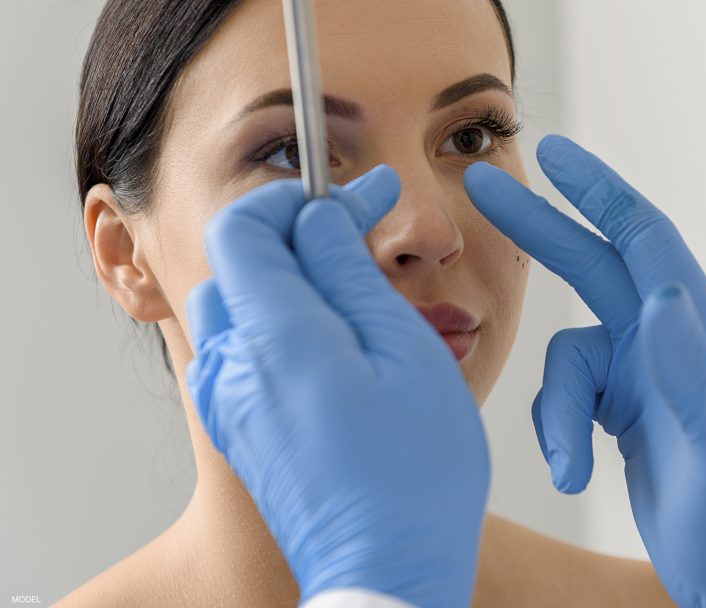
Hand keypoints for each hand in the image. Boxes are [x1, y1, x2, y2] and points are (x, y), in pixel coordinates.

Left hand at [185, 168, 489, 606]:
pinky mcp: (241, 427)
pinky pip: (244, 348)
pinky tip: (336, 342)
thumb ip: (351, 271)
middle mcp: (235, 365)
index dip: (299, 197)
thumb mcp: (403, 351)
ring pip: (241, 302)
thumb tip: (321, 216)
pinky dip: (282, 321)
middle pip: (241, 260)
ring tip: (356, 292)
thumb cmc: (413, 474)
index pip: (247, 226)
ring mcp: (231, 400)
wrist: (387, 572)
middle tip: (365, 237)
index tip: (357, 196)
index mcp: (275, 337)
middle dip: (300, 232)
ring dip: (292, 278)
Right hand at [464, 136, 705, 607]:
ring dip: (556, 412)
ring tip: (570, 463)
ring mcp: (638, 371)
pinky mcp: (616, 406)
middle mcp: (664, 338)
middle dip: (538, 226)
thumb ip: (690, 368)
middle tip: (484, 187)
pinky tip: (574, 471)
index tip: (553, 153)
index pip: (644, 238)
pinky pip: (561, 397)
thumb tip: (664, 292)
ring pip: (564, 358)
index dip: (599, 190)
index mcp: (695, 328)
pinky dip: (555, 432)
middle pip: (590, 263)